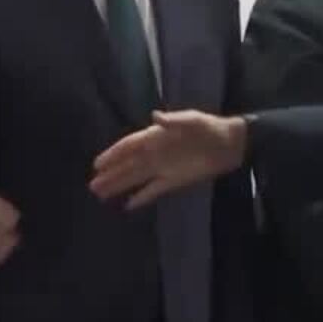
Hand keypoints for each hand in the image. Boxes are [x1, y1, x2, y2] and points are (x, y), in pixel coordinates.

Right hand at [90, 110, 247, 210]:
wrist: (230, 144)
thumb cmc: (209, 128)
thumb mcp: (192, 120)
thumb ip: (173, 121)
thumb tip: (154, 116)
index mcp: (156, 136)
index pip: (130, 145)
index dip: (114, 154)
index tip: (98, 164)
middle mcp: (155, 153)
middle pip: (128, 165)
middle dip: (111, 174)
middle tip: (92, 185)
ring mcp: (163, 168)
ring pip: (136, 178)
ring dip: (119, 185)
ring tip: (101, 194)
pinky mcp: (173, 181)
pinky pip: (153, 190)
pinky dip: (141, 197)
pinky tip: (128, 205)